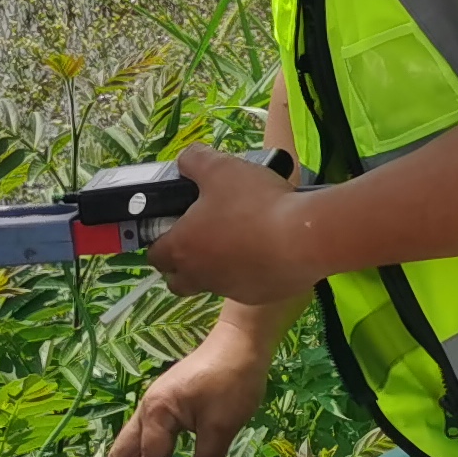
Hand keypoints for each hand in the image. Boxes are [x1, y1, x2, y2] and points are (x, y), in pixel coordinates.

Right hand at [101, 312, 279, 456]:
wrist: (243, 341)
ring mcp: (156, 403)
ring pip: (134, 442)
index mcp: (156, 414)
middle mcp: (147, 409)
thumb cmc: (232, 379)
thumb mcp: (222, 425)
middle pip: (124, 451)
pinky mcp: (169, 401)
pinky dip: (145, 454)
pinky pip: (149, 434)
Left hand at [143, 143, 327, 305]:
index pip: (155, 255)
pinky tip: (270, 250)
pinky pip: (246, 286)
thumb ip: (194, 161)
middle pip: (177, 281)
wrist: (303, 239)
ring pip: (213, 283)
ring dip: (219, 267)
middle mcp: (200, 275)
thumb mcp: (221, 168)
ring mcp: (229, 290)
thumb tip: (185, 161)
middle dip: (183, 265)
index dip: (162, 240)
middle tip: (205, 237)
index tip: (178, 225)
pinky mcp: (258, 296)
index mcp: (182, 247)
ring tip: (244, 237)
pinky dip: (251, 272)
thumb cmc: (254, 203)